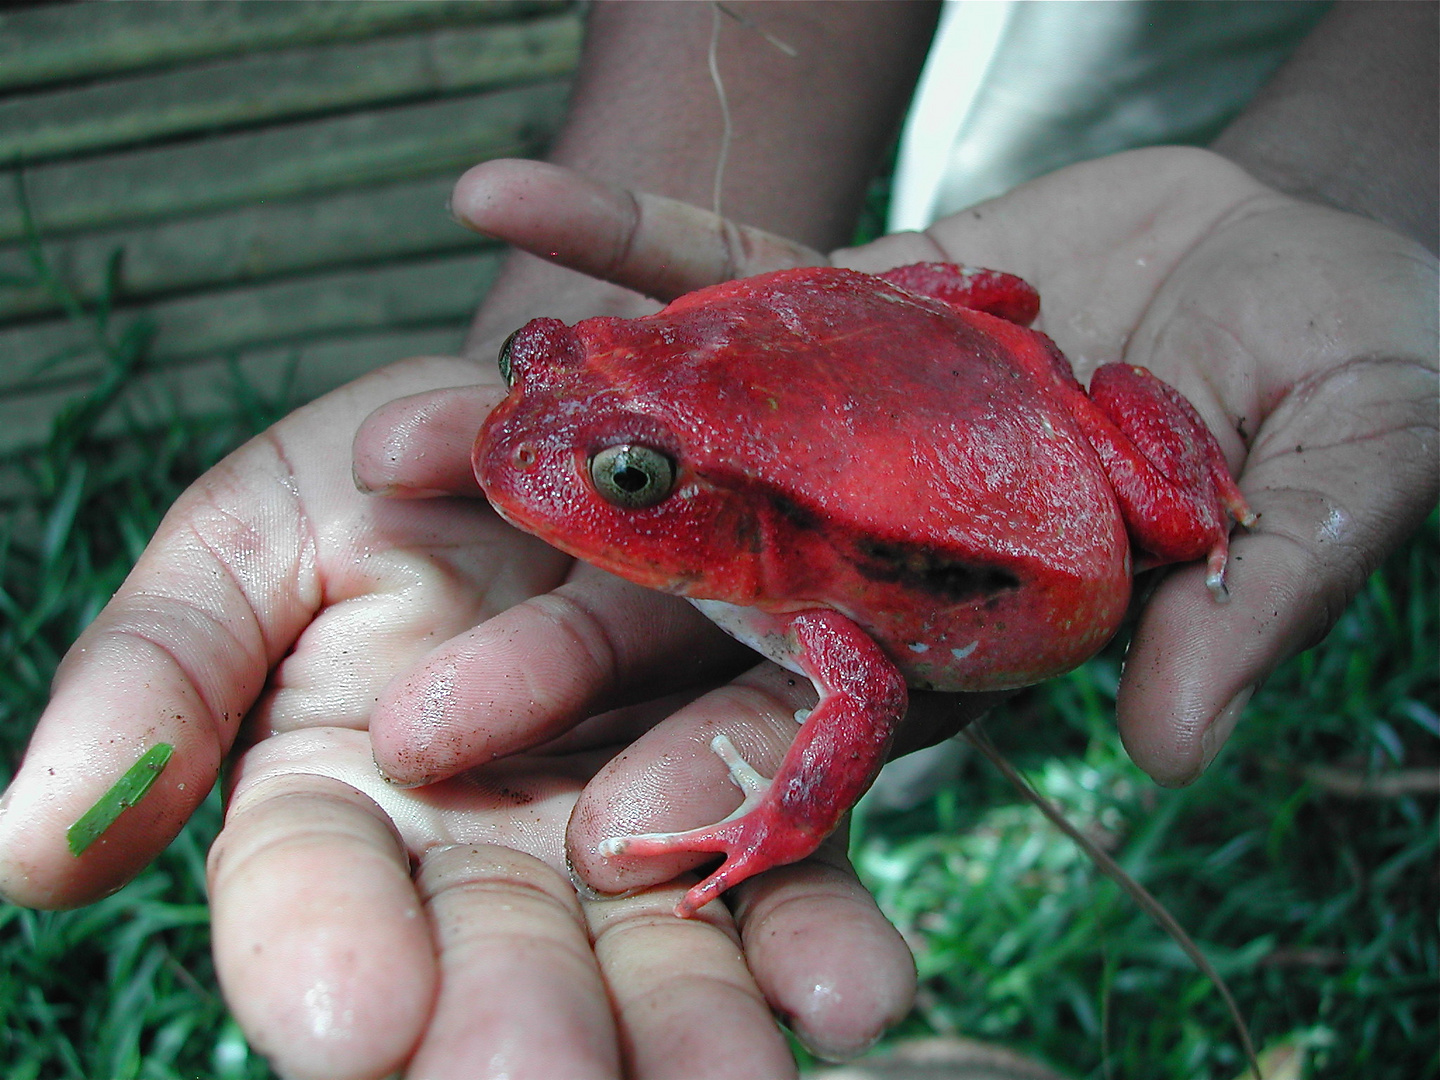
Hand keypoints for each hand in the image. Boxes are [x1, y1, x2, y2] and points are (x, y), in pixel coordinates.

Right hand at [0, 351, 913, 1076]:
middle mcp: (489, 852)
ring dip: (699, 1025)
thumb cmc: (374, 486)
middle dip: (525, 1031)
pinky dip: (819, 936)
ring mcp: (629, 826)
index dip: (327, 960)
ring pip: (660, 952)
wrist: (552, 423)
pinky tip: (854, 996)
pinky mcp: (749, 786)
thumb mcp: (242, 552)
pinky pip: (789, 871)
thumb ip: (153, 686)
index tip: (352, 1024)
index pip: (316, 905)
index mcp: (342, 810)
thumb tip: (22, 853)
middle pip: (504, 965)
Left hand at [362, 154, 1434, 911]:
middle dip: (570, 651)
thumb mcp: (1345, 474)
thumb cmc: (1362, 369)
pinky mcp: (837, 294)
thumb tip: (1180, 740)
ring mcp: (850, 408)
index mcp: (1001, 615)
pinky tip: (496, 197)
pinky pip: (716, 262)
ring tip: (387, 444)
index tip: (602, 830)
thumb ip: (1259, 598)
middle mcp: (897, 529)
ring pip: (679, 439)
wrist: (1312, 235)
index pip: (855, 717)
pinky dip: (616, 233)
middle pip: (716, 611)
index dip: (739, 773)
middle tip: (414, 712)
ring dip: (541, 439)